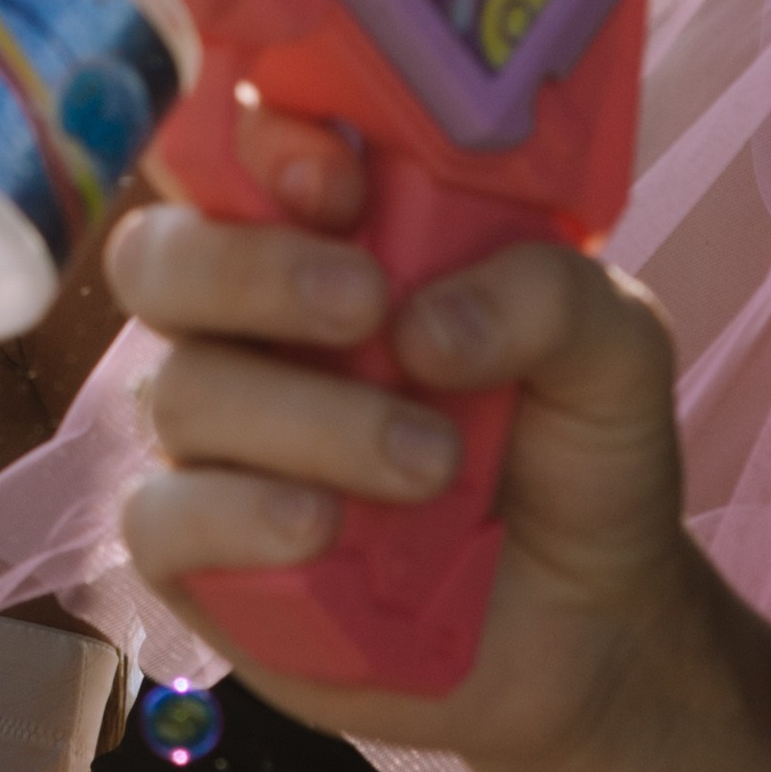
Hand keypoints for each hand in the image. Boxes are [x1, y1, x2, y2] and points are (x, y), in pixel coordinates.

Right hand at [109, 175, 698, 771]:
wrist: (590, 624)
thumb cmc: (576, 457)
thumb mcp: (613, 350)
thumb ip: (545, 295)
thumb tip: (421, 327)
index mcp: (328, 245)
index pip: (240, 155)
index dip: (262, 147)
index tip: (343, 179)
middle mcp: (246, 330)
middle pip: (160, 257)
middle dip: (250, 269)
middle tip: (365, 304)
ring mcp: (210, 442)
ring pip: (179, 391)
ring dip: (310, 420)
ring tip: (432, 466)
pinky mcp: (196, 554)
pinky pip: (159, 518)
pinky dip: (237, 515)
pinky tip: (323, 528)